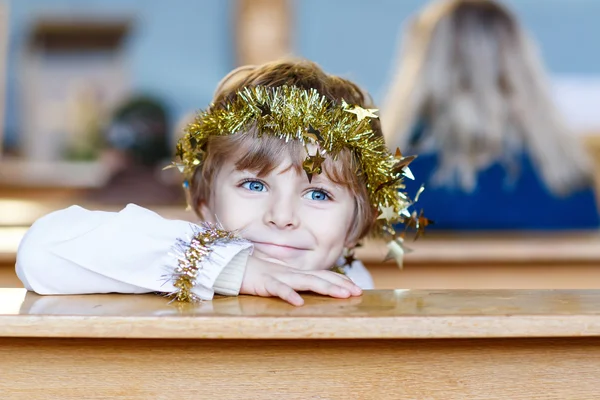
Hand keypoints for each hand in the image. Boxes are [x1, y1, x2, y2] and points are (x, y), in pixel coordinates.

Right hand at [240, 255, 361, 305]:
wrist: (230, 264)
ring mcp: (278, 277)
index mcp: (294, 273)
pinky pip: (278, 289)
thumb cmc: (254, 273)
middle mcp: (290, 273)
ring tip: (341, 295)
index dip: (339, 280)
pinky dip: (288, 295)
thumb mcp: (278, 279)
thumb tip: (306, 293)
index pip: (322, 275)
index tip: (356, 288)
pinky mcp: (264, 283)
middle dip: (339, 285)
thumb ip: (292, 284)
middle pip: (319, 278)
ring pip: (305, 282)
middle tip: (357, 292)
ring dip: (324, 288)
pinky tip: (299, 303)